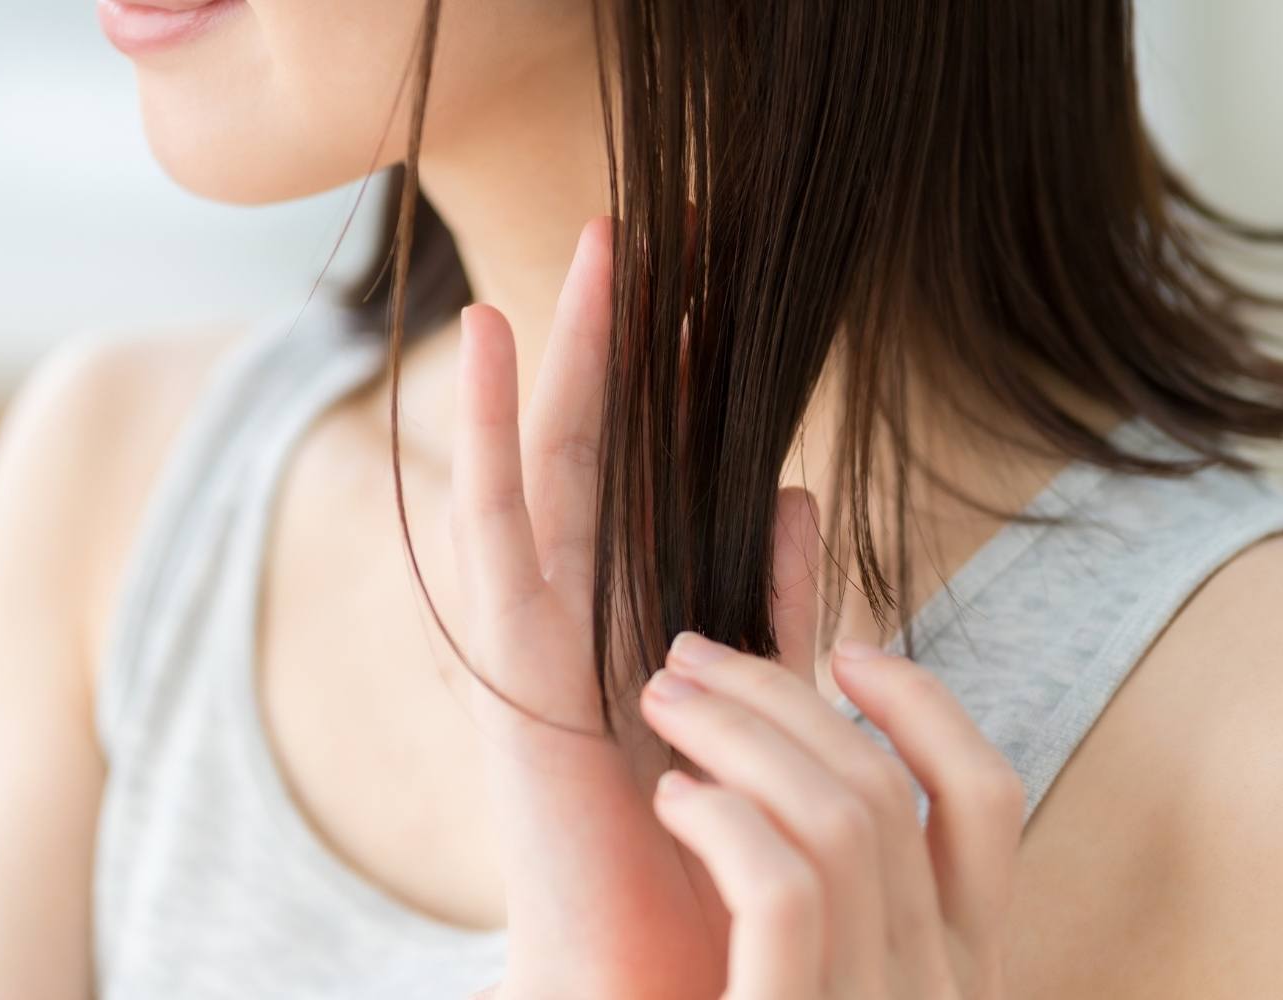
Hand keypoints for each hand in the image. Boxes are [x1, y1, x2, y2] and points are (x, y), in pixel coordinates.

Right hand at [446, 216, 819, 997]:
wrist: (641, 971)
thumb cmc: (702, 861)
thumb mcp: (761, 705)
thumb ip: (776, 609)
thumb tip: (799, 497)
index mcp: (644, 628)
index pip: (664, 481)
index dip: (683, 390)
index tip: (713, 303)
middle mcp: (583, 619)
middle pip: (611, 452)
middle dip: (631, 347)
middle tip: (649, 235)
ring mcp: (535, 634)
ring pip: (555, 460)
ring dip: (572, 350)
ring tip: (599, 245)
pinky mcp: (505, 658)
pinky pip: (492, 522)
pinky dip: (482, 424)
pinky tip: (489, 332)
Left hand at [638, 633, 1023, 999]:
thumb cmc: (724, 996)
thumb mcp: (830, 967)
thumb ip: (849, 887)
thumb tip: (816, 748)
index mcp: (960, 966)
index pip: (986, 798)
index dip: (923, 702)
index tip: (842, 652)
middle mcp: (936, 989)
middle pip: (886, 788)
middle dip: (782, 694)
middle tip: (690, 654)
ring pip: (838, 821)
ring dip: (737, 732)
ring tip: (664, 701)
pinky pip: (784, 890)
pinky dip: (724, 820)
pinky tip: (673, 800)